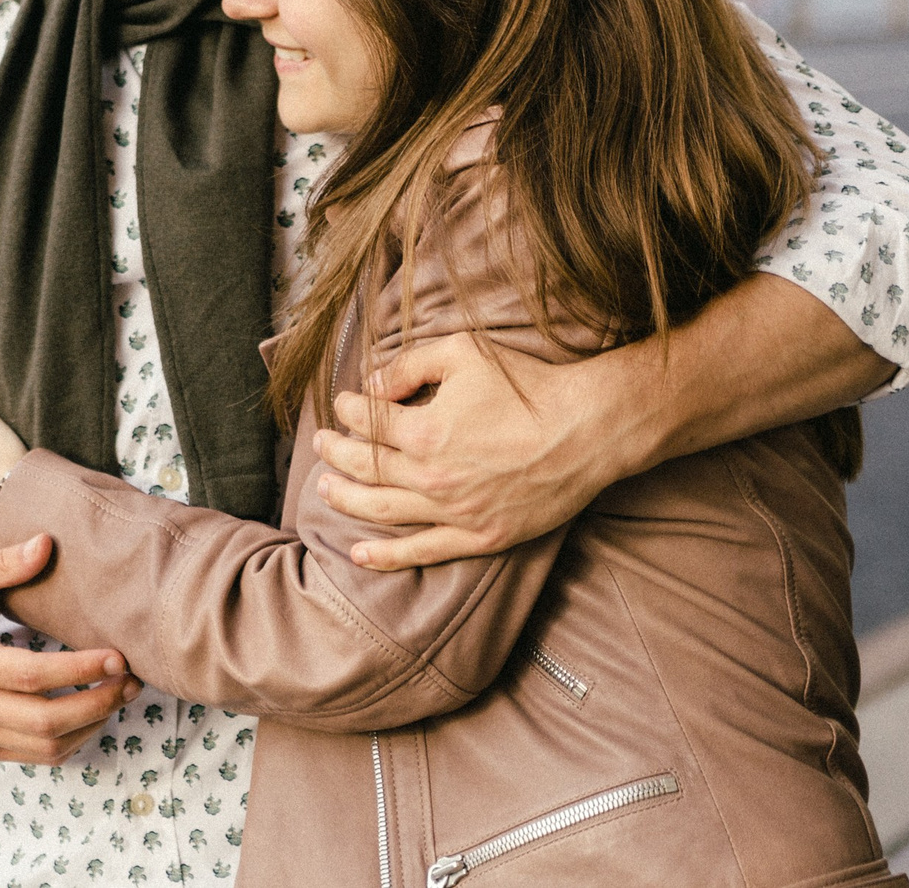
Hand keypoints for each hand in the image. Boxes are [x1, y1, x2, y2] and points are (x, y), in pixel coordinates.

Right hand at [0, 546, 140, 764]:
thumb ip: (4, 563)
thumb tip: (48, 543)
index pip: (30, 676)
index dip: (79, 669)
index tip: (117, 655)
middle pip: (45, 721)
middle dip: (97, 703)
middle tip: (131, 679)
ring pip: (45, 747)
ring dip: (92, 725)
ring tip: (121, 694)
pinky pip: (36, 756)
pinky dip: (72, 740)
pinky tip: (94, 713)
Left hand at [311, 333, 638, 569]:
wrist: (587, 430)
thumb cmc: (528, 386)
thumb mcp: (464, 352)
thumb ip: (410, 365)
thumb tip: (370, 384)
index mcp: (425, 431)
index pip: (368, 422)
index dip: (349, 410)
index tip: (344, 403)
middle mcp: (432, 477)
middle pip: (365, 467)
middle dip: (336, 453)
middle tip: (320, 444)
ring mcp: (455, 512)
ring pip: (382, 510)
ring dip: (346, 499)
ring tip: (324, 488)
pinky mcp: (479, 536)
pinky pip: (422, 551)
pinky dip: (385, 555)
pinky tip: (358, 554)